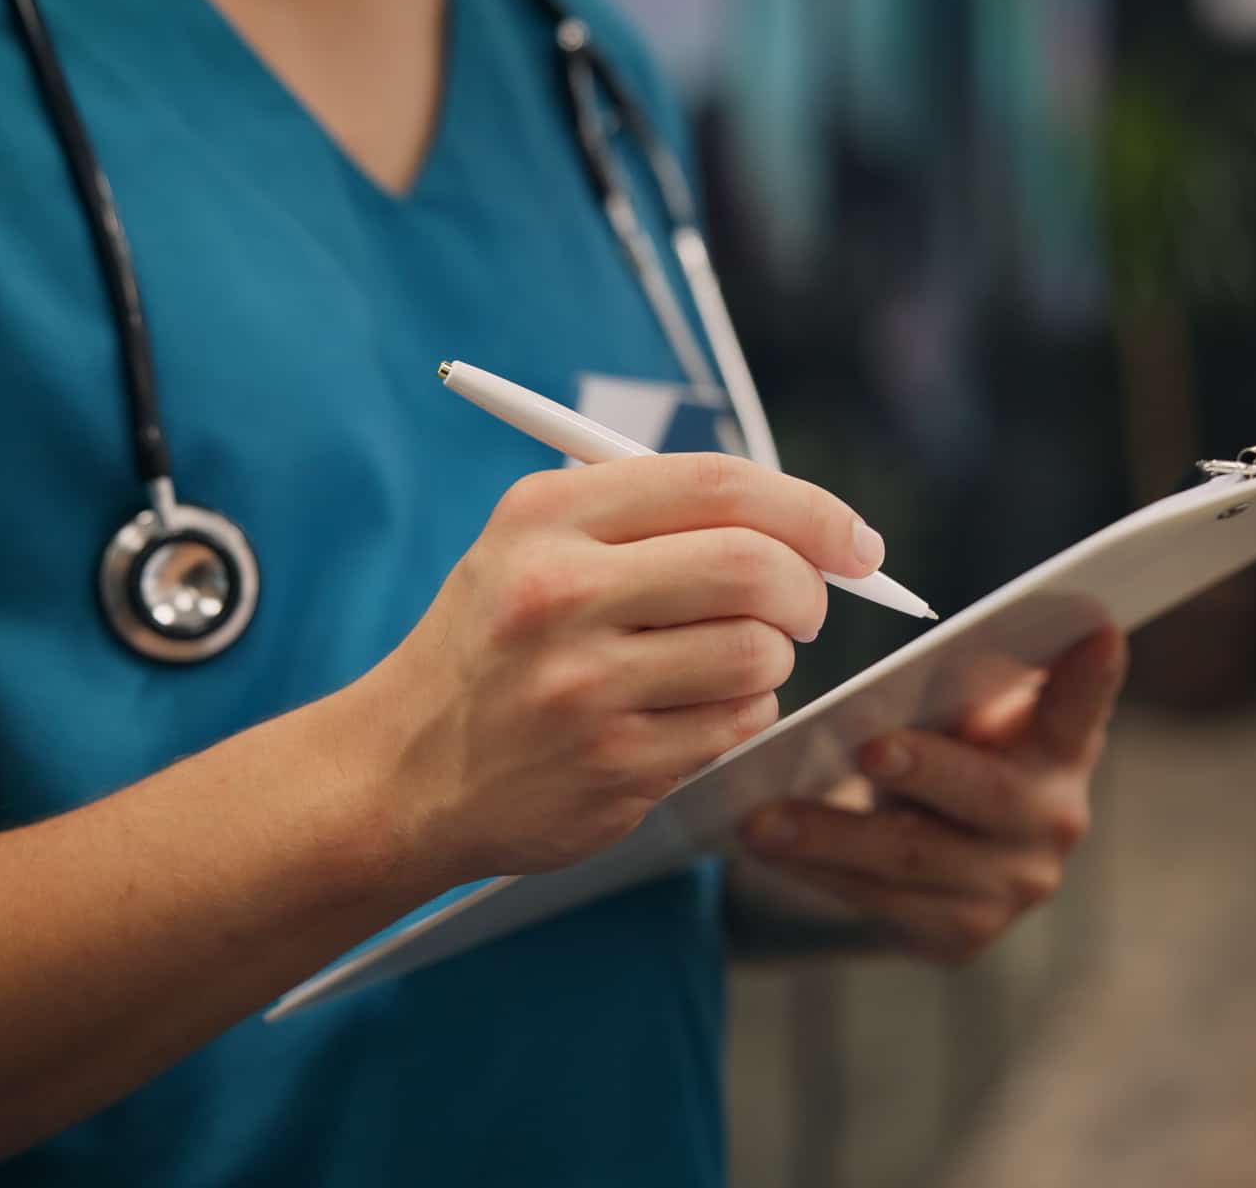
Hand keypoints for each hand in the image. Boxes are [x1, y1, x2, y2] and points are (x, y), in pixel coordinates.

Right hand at [364, 453, 884, 878]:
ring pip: (758, 654)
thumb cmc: (493, 643)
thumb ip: (652, 516)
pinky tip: (684, 714)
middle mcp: (561, 594)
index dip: (811, 509)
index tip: (855, 540)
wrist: (400, 770)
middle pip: (755, 568)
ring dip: (768, 660)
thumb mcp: (530, 545)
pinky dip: (737, 715)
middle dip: (809, 589)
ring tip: (720, 664)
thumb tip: (808, 522)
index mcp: (546, 517)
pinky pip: (737, 725)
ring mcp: (585, 687)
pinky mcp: (613, 766)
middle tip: (806, 606)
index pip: (719, 485)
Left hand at [738, 628, 1127, 963]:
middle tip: (867, 749)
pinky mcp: (961, 935)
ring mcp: (1011, 887)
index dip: (1092, 674)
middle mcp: (1054, 820)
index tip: (1098, 627)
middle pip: (987, 794)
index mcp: (1062, 747)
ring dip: (831, 834)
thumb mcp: (962, 716)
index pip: (1081, 705)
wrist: (934, 857)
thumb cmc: (947, 753)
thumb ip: (958, 689)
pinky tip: (769, 848)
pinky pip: (881, 902)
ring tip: (762, 818)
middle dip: (925, 769)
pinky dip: (819, 872)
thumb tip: (902, 671)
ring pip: (913, 858)